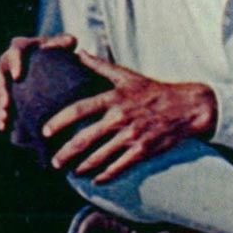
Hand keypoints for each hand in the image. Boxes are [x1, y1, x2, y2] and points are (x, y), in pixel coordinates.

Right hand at [0, 34, 76, 130]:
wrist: (52, 68)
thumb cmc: (59, 54)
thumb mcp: (65, 46)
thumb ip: (65, 41)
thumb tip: (61, 44)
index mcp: (21, 47)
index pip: (14, 50)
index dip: (14, 62)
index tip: (17, 76)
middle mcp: (6, 60)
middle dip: (0, 90)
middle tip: (7, 104)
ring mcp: (1, 76)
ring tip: (5, 118)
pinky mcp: (0, 91)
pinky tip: (4, 127)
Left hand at [43, 51, 216, 183]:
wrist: (187, 107)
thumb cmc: (153, 90)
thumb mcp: (126, 75)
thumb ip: (100, 65)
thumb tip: (79, 52)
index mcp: (113, 98)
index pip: (79, 109)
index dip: (59, 122)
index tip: (45, 132)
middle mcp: (120, 118)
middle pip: (85, 139)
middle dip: (66, 153)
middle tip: (54, 162)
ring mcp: (132, 136)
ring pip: (100, 157)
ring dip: (82, 167)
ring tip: (72, 173)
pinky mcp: (143, 151)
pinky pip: (119, 167)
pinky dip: (106, 176)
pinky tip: (96, 180)